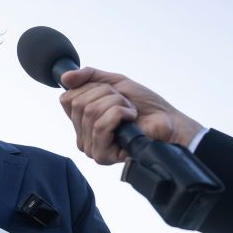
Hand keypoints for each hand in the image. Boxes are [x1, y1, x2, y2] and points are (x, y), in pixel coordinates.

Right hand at [59, 67, 202, 164]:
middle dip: (107, 95)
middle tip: (125, 103)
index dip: (91, 88)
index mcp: (80, 121)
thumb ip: (89, 77)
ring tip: (130, 112)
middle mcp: (82, 136)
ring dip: (117, 104)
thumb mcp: (115, 83)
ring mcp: (91, 147)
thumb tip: (65, 78)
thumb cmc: (144, 106)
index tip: (111, 93)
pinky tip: (130, 121)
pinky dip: (120, 114)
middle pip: (80, 103)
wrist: (167, 121)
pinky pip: (101, 125)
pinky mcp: (102, 155)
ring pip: (92, 112)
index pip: (67, 98)